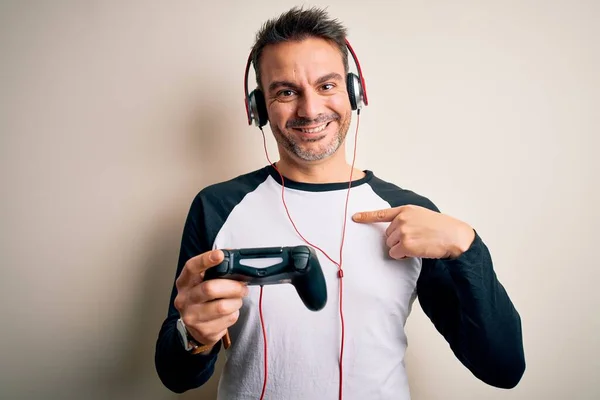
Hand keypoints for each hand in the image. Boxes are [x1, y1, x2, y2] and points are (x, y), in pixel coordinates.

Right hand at [174, 249, 248, 349]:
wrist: (196, 328)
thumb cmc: (203, 299)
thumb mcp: (203, 282)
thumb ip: (216, 270)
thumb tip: (235, 256)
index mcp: (184, 282)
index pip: (192, 267)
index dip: (206, 260)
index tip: (220, 255)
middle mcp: (184, 299)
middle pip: (210, 288)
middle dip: (232, 286)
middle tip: (242, 287)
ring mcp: (192, 317)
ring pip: (222, 306)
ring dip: (236, 301)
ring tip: (237, 299)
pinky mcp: (204, 331)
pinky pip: (228, 319)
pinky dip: (234, 313)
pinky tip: (230, 311)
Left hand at [352, 205, 474, 258]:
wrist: (454, 235)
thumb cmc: (440, 227)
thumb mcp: (421, 216)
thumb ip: (406, 219)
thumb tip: (392, 231)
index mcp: (405, 210)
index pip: (381, 213)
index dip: (366, 216)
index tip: (355, 217)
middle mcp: (402, 219)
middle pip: (387, 235)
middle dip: (398, 240)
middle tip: (416, 239)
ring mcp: (403, 232)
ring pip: (390, 246)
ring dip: (401, 249)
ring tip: (418, 244)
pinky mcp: (406, 245)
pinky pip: (395, 254)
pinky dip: (403, 256)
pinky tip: (417, 250)